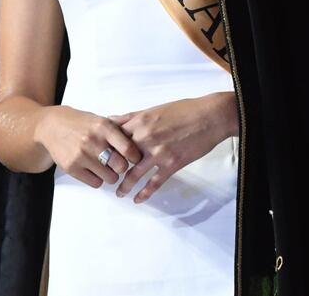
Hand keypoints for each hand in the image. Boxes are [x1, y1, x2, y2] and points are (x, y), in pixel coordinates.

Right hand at [35, 106, 143, 188]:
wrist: (51, 126)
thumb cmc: (80, 123)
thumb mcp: (99, 119)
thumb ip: (118, 128)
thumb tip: (140, 137)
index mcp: (104, 127)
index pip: (129, 148)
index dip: (136, 156)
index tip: (136, 158)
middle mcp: (94, 141)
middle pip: (121, 166)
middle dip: (123, 167)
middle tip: (119, 163)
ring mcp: (82, 156)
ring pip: (110, 178)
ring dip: (111, 175)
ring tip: (106, 167)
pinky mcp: (72, 168)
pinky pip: (95, 183)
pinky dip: (98, 179)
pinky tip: (94, 170)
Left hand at [112, 92, 237, 202]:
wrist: (209, 117)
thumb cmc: (184, 109)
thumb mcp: (155, 109)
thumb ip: (132, 117)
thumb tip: (114, 120)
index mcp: (140, 122)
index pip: (114, 138)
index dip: (105, 148)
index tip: (99, 156)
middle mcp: (145, 138)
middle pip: (121, 157)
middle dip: (111, 169)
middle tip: (105, 178)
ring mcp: (158, 153)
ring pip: (135, 173)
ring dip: (125, 186)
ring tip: (119, 193)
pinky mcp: (172, 164)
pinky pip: (154, 182)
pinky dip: (145, 193)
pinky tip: (138, 199)